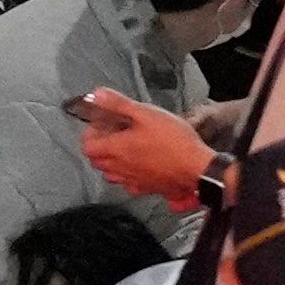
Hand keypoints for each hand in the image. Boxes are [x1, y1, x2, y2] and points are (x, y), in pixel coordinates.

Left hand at [73, 88, 216, 206]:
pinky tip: (141, 165)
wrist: (197, 168)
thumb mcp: (146, 114)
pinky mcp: (148, 188)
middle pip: (96, 161)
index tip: (100, 125)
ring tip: (126, 148)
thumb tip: (97, 96)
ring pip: (111, 174)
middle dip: (99, 146)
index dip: (89, 134)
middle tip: (112, 134)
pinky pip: (130, 184)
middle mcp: (121, 168)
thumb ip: (119, 104)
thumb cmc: (174, 142)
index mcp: (116, 149)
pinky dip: (129, 175)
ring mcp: (133, 181)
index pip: (87, 146)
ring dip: (112, 162)